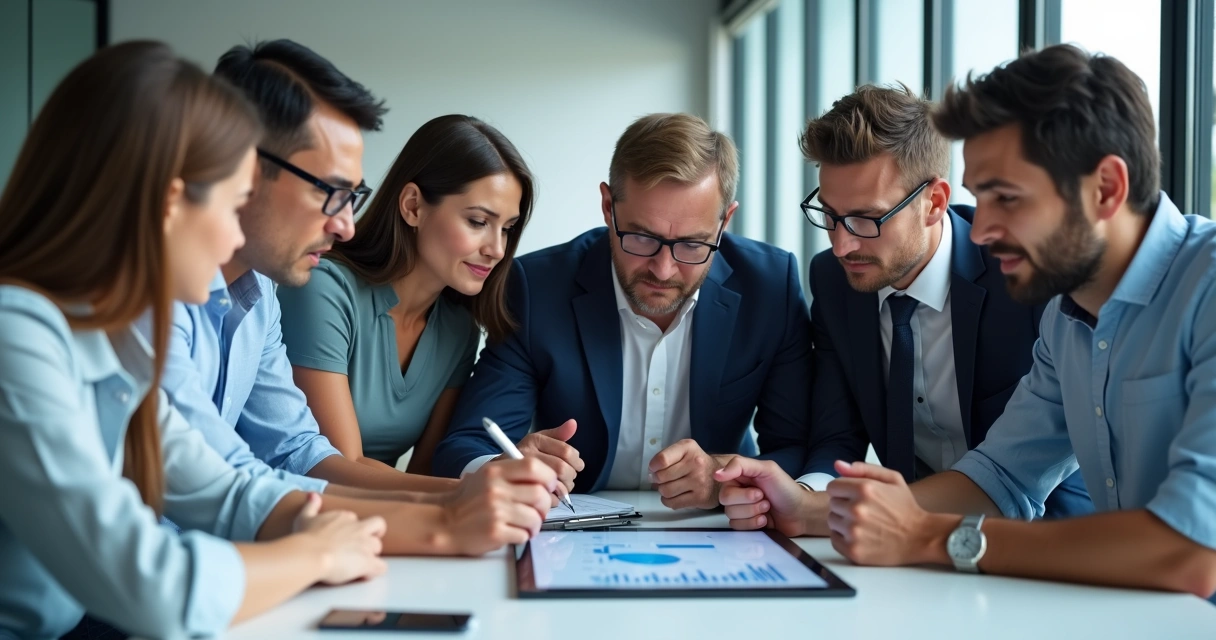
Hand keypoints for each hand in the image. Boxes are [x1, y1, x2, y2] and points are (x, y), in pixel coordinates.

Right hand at [292, 492, 387, 584]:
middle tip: (363, 546)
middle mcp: (359, 528)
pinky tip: (364, 575)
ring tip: (357, 565)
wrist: (311, 554)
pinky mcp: (368, 562)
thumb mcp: (304, 518)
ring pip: (378, 547)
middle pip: (378, 527)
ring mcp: (365, 544)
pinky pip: (381, 567)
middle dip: (374, 535)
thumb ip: (311, 505)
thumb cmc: (305, 538)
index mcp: (345, 517)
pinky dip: (374, 571)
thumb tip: (313, 495)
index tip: (342, 539)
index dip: (351, 530)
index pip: (355, 520)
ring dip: (371, 555)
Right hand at [441, 457, 556, 555]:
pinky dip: (523, 535)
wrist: (444, 522)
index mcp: (495, 471)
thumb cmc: (469, 500)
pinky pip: (524, 535)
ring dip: (535, 524)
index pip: (534, 466)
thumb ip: (514, 472)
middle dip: (545, 505)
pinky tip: (513, 532)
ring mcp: (496, 512)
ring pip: (535, 517)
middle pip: (540, 494)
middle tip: (539, 510)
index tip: (548, 486)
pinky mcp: (496, 533)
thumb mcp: (486, 476)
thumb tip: (548, 478)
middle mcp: (496, 489)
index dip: (548, 477)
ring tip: (526, 524)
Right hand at [513, 419, 583, 495]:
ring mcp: (519, 477)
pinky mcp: (515, 501)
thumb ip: (556, 435)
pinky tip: (549, 498)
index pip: (566, 451)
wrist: (493, 479)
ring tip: (560, 489)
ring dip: (564, 490)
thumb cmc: (520, 460)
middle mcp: (524, 457)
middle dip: (571, 477)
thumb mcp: (535, 442)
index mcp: (532, 442)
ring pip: (557, 487)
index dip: (576, 460)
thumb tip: (573, 423)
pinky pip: (547, 501)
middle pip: (562, 469)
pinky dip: (553, 501)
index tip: (577, 466)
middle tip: (569, 480)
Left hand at [648, 439, 732, 509]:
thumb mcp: (684, 450)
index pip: (662, 459)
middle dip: (657, 479)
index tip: (654, 468)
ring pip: (665, 491)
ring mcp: (698, 482)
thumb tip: (651, 475)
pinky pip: (672, 503)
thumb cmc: (697, 463)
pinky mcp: (700, 498)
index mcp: (688, 448)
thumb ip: (666, 458)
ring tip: (669, 486)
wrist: (722, 476)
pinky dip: (668, 501)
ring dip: (663, 491)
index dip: (653, 466)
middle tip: (662, 479)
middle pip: (661, 477)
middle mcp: (695, 463)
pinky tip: (674, 495)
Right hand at [714, 457, 813, 536]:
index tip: (759, 491)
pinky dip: (753, 524)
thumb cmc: (787, 489)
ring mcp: (741, 508)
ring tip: (767, 509)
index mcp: (740, 477)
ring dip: (753, 514)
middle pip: (725, 501)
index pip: (724, 485)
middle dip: (749, 504)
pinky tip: (765, 520)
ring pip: (731, 515)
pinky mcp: (745, 523)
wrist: (801, 513)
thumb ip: (740, 465)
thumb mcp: (767, 469)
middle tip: (765, 500)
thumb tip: (717, 473)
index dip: (741, 493)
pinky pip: (737, 527)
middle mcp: (738, 492)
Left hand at [826, 461, 945, 565]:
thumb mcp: (892, 479)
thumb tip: (837, 465)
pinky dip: (844, 538)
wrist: (921, 537)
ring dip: (843, 522)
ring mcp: (854, 532)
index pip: (832, 487)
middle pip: (832, 504)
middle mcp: (856, 510)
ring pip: (832, 522)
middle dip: (845, 506)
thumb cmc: (905, 507)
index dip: (844, 491)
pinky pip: (834, 539)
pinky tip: (861, 536)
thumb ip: (863, 469)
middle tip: (864, 512)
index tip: (856, 497)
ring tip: (863, 524)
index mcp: (864, 489)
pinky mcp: (853, 551)